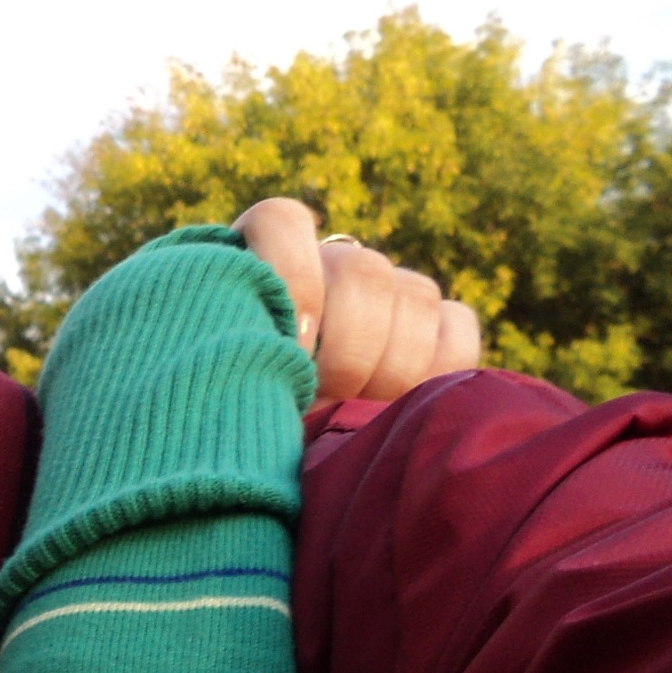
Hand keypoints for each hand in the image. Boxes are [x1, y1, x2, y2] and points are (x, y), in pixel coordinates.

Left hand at [233, 198, 481, 402]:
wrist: (265, 450)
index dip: (293, 274)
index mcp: (258, 265)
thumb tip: (293, 353)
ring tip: (353, 409)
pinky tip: (399, 401)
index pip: (282, 222)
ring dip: (390, 366)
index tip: (291, 344)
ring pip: (415, 296)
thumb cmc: (234, 418)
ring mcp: (386, 292)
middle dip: (347, 349)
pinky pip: (456, 328)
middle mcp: (328, 268)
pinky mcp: (434, 327)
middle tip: (321, 395)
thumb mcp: (215, 395)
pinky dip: (438, 364)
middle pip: (362, 272)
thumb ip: (237, 362)